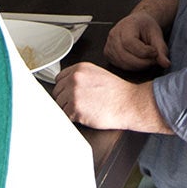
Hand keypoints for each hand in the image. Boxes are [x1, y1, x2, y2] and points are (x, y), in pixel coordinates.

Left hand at [53, 63, 169, 132]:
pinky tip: (85, 115)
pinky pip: (65, 116)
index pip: (59, 79)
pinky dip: (73, 118)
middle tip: (79, 104)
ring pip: (59, 105)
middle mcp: (74, 79)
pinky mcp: (75, 108)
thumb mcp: (97, 75)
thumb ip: (81, 77)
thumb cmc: (118, 92)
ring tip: (84, 110)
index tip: (70, 94)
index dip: (64, 89)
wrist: (129, 103)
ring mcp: (73, 93)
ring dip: (68, 110)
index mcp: (79, 68)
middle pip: (57, 92)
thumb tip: (68, 86)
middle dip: (65, 100)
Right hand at [106, 10, 171, 69]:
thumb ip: (161, 49)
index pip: (129, 43)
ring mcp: (109, 45)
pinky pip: (120, 66)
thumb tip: (165, 64)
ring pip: (123, 63)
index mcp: (125, 26)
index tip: (154, 52)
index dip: (144, 52)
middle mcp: (113, 35)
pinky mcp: (108, 54)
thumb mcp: (156, 34)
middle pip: (125, 56)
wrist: (137, 24)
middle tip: (153, 59)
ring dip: (138, 66)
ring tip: (147, 59)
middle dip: (143, 62)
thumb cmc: (145, 27)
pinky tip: (139, 60)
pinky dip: (132, 67)